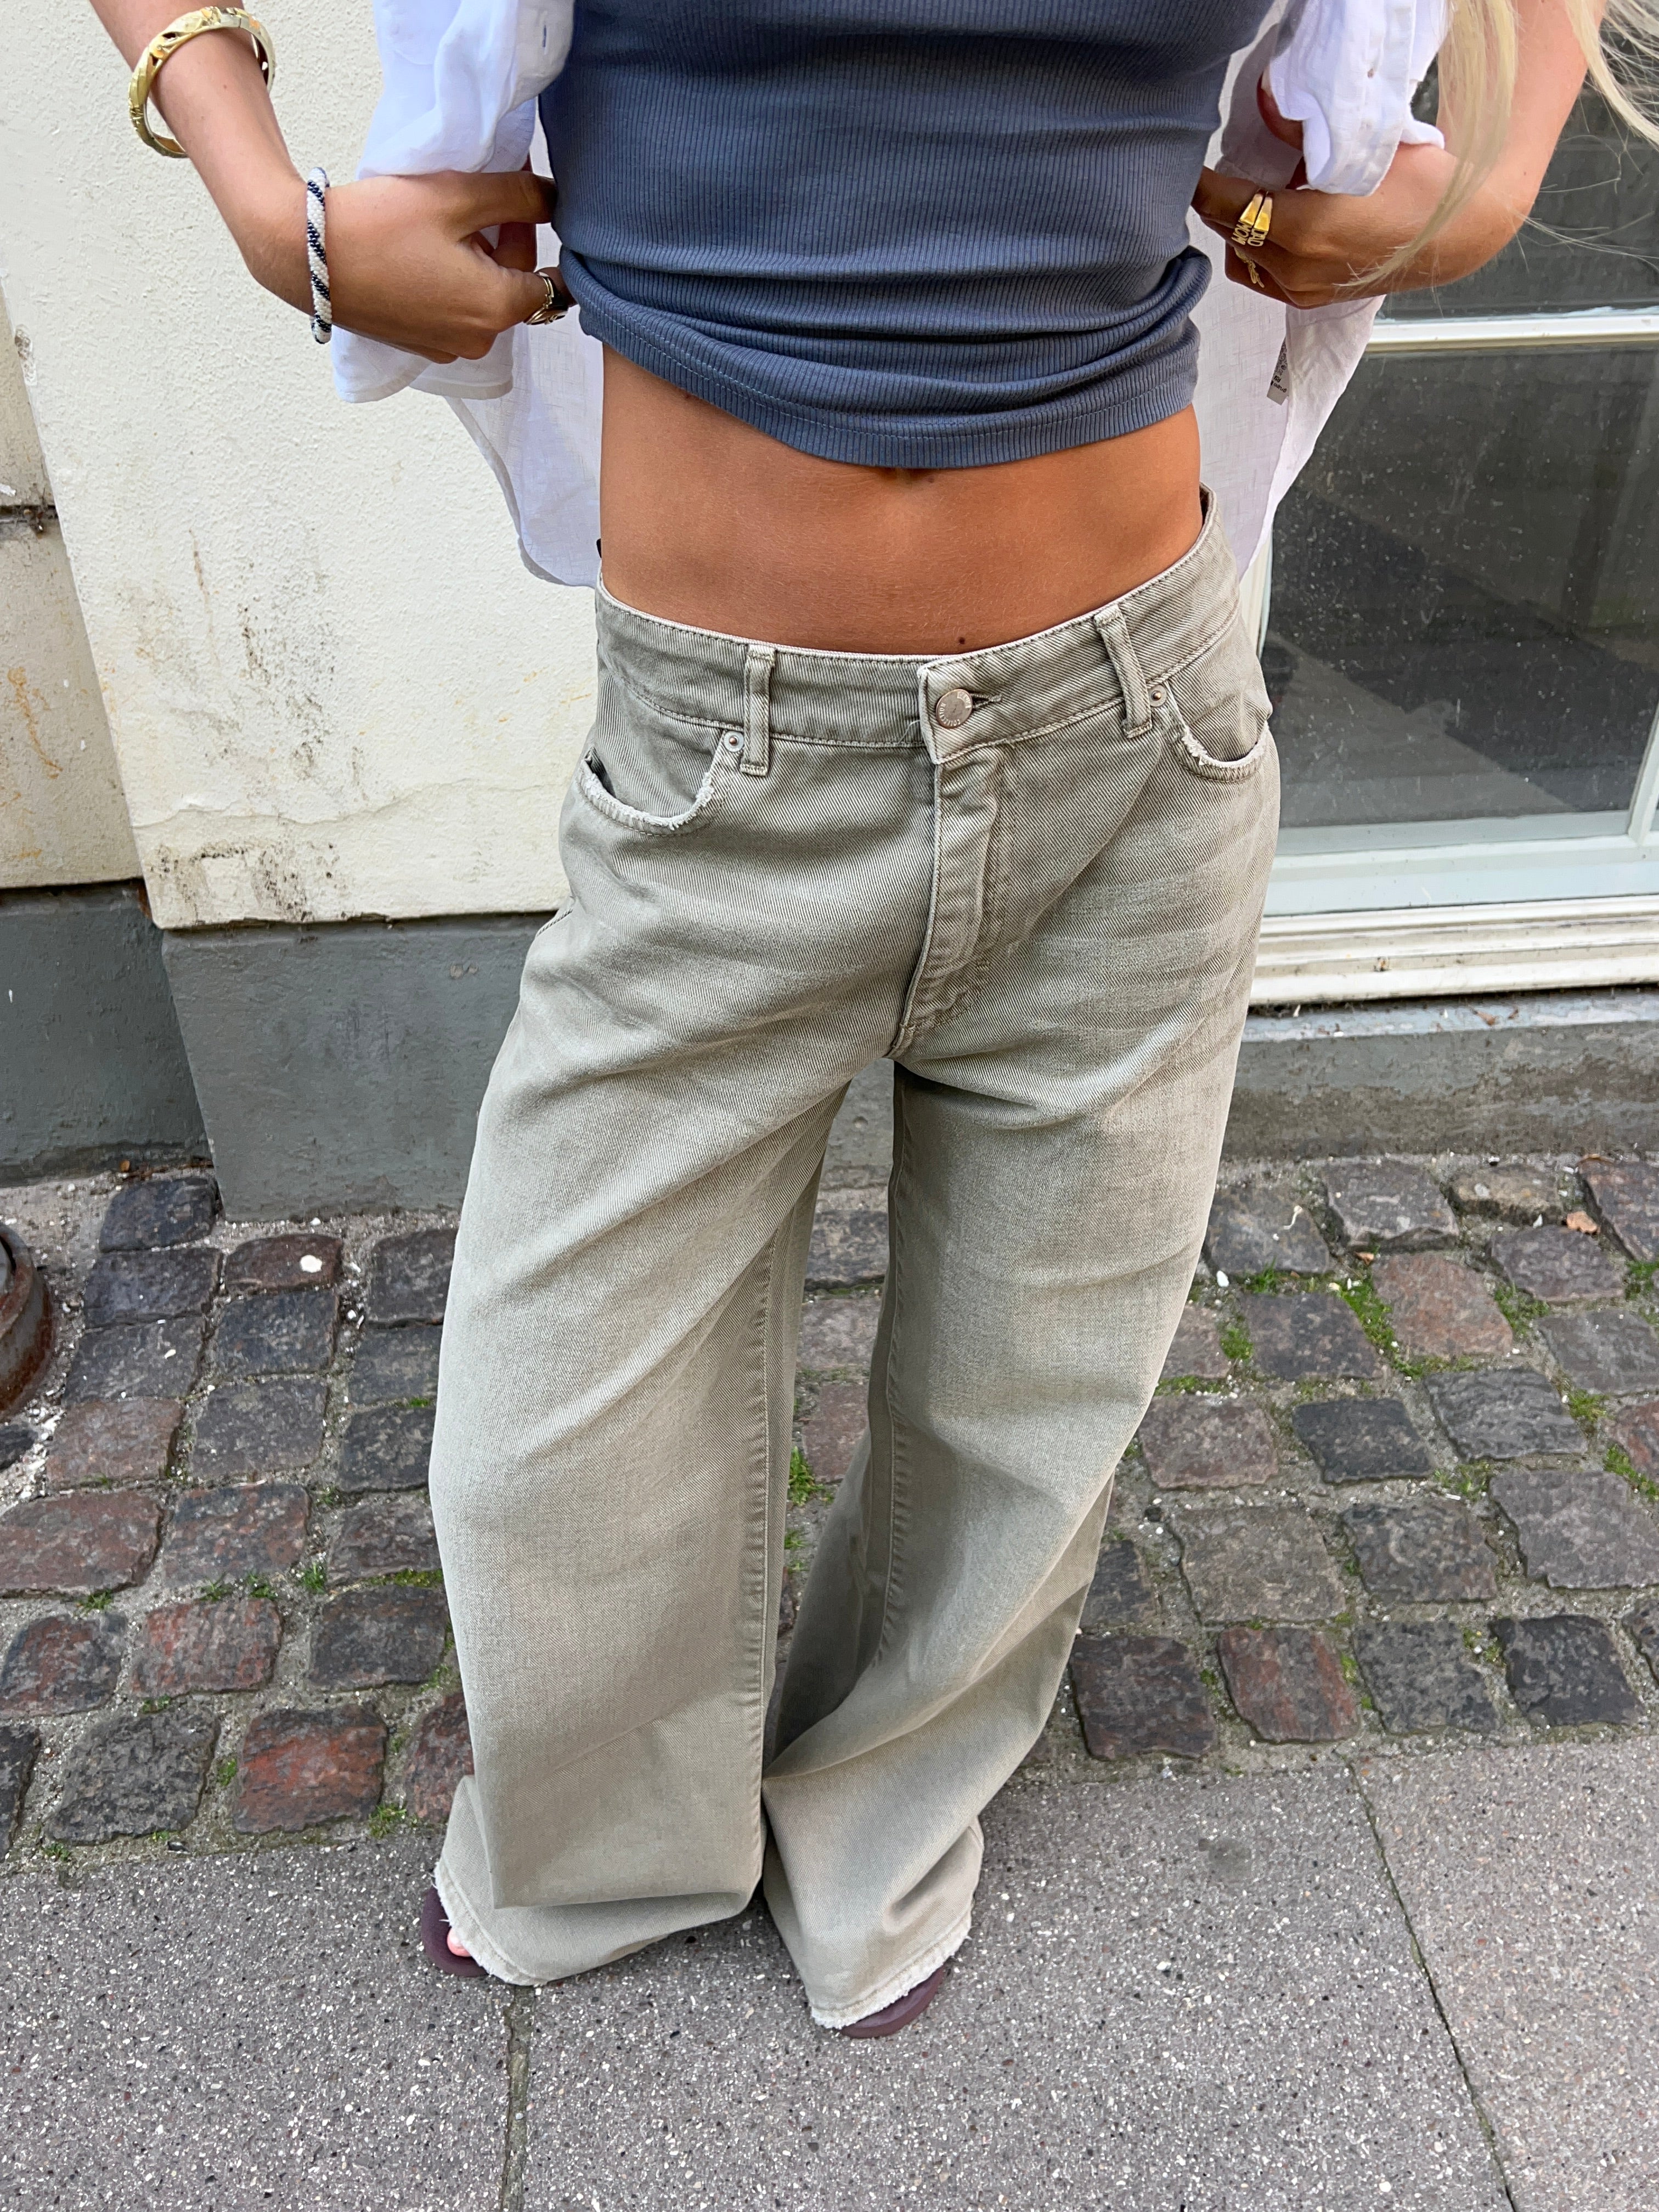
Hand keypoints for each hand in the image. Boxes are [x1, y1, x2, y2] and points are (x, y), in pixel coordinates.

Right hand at [243, 167, 554, 362]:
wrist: (306, 257)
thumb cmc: (380, 225)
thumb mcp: (457, 195)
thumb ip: (518, 197)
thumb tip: (555, 200)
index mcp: (496, 310)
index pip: (548, 276)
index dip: (531, 229)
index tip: (507, 195)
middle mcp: (478, 342)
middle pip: (514, 287)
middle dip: (503, 244)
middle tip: (470, 199)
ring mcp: (447, 349)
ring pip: (482, 299)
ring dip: (475, 262)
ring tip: (440, 225)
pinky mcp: (420, 346)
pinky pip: (452, 311)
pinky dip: (448, 282)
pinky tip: (421, 252)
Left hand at [1191, 79, 1515, 306]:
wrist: (1455, 235)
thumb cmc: (1418, 187)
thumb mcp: (1359, 149)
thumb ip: (1300, 130)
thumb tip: (1262, 97)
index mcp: (1305, 228)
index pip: (1228, 205)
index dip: (1203, 185)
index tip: (1189, 168)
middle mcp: (1296, 268)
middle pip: (1230, 232)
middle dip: (1219, 202)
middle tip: (1219, 172)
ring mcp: (1301, 290)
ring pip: (1242, 259)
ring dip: (1236, 229)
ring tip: (1245, 198)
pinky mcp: (1310, 300)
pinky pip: (1262, 277)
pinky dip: (1255, 251)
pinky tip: (1268, 226)